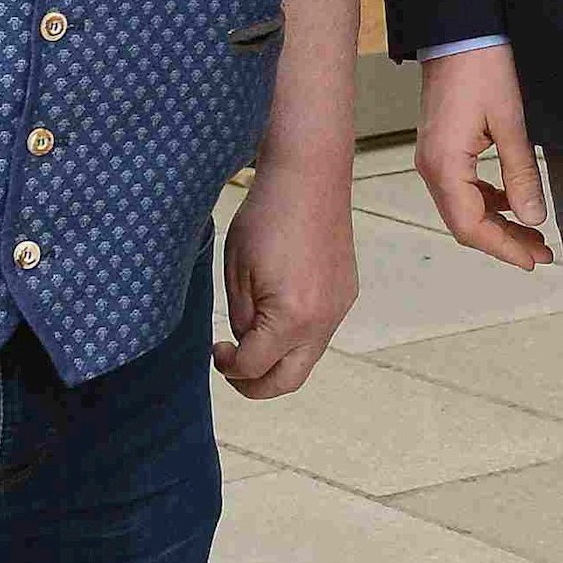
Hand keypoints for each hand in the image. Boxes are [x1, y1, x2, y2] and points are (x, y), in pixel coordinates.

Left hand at [216, 154, 358, 398]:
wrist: (309, 178)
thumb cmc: (267, 218)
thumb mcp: (237, 272)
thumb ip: (243, 319)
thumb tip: (248, 344)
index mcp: (292, 317)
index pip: (255, 366)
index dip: (228, 367)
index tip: (216, 352)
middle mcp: (323, 320)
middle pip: (288, 380)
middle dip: (256, 384)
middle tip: (232, 368)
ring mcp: (339, 308)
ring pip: (307, 358)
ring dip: (277, 359)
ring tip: (252, 336)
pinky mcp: (346, 295)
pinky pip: (320, 333)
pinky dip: (296, 338)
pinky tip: (277, 313)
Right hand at [417, 41, 553, 269]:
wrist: (459, 30)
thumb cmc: (482, 67)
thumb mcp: (511, 123)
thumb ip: (521, 174)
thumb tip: (534, 218)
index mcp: (444, 165)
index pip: (471, 226)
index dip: (503, 248)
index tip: (534, 260)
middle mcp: (432, 167)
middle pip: (465, 223)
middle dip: (504, 241)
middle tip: (541, 254)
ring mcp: (433, 158)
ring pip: (464, 208)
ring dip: (498, 223)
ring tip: (534, 234)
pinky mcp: (442, 148)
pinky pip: (463, 187)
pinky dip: (488, 201)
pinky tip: (513, 202)